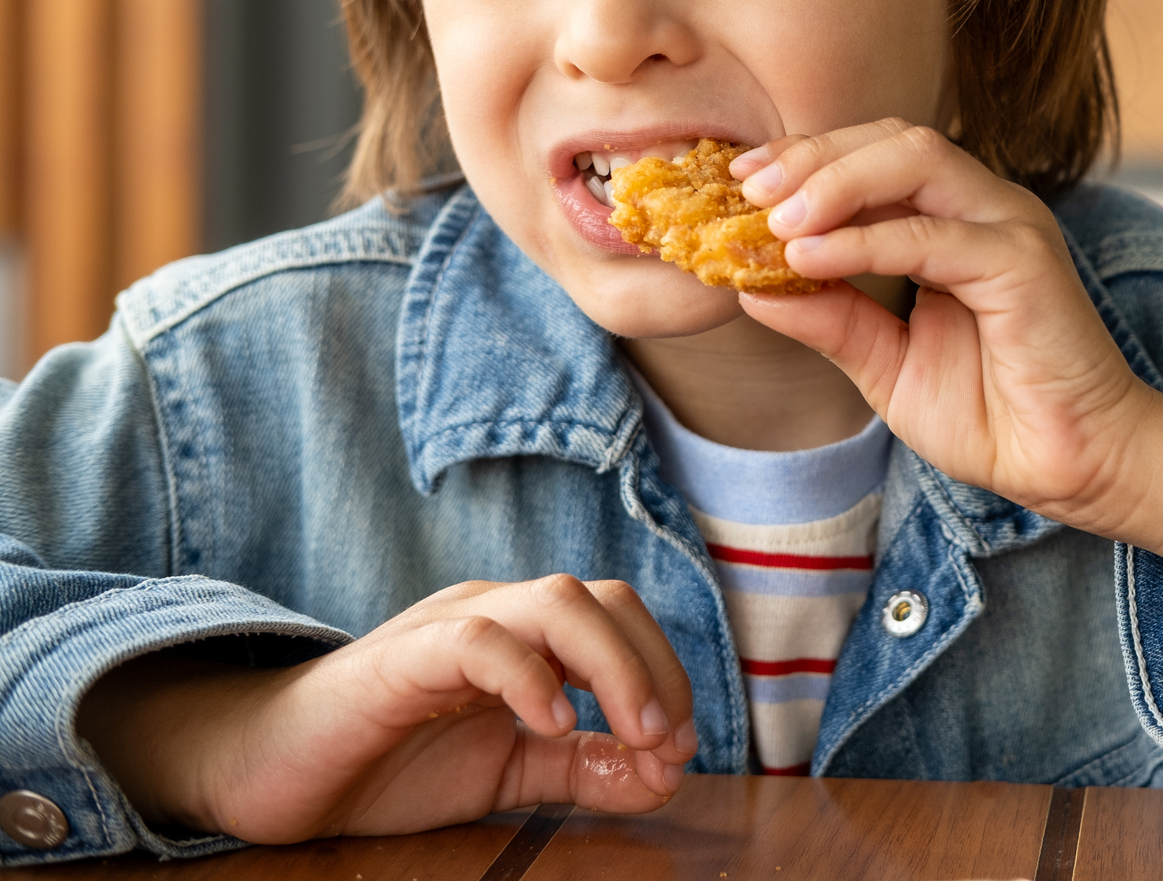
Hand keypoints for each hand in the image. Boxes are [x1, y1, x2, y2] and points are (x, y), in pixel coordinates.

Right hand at [76, 575, 694, 842]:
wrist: (268, 774)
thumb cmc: (387, 764)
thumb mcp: (509, 771)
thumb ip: (585, 768)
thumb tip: (668, 772)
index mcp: (524, 633)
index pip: (619, 618)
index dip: (665, 673)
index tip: (682, 746)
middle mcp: (493, 613)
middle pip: (602, 598)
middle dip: (654, 666)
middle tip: (669, 740)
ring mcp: (448, 627)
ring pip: (556, 601)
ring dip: (614, 665)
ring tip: (635, 731)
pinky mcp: (402, 658)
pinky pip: (479, 641)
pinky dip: (529, 675)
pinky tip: (551, 722)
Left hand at [730, 121, 1162, 597]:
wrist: (1068, 467)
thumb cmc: (992, 415)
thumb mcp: (885, 363)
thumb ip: (829, 319)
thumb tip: (750, 284)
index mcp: (956, 220)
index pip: (877, 156)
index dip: (808, 159)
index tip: (741, 181)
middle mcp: (986, 208)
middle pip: (893, 138)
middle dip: (813, 155)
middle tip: (747, 187)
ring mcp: (1010, 226)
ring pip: (916, 159)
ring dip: (835, 180)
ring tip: (775, 217)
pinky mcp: (1024, 261)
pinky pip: (931, 234)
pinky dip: (865, 239)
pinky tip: (811, 256)